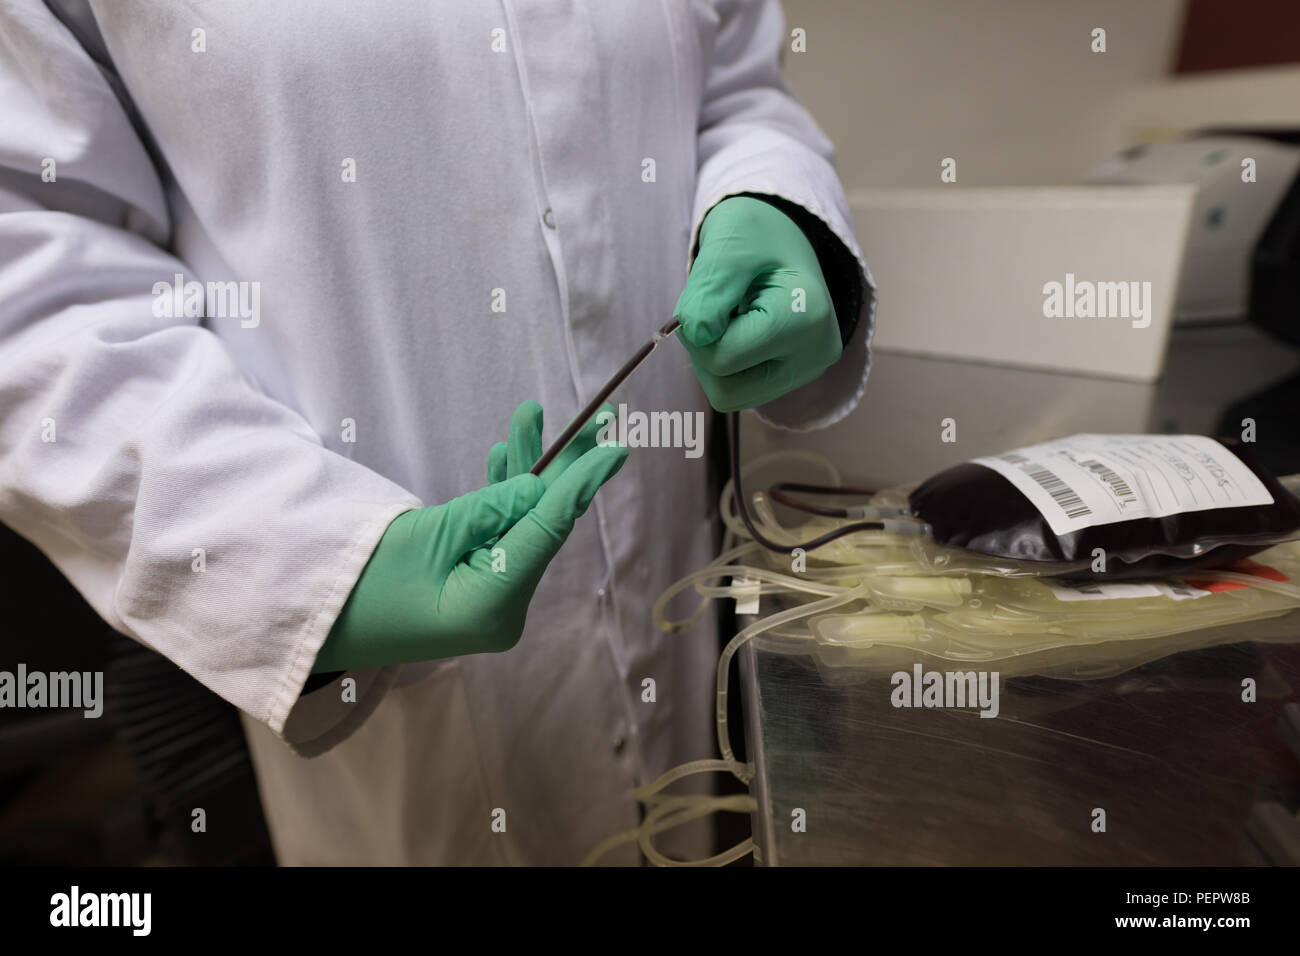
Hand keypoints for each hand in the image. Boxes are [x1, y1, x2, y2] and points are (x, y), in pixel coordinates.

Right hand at [313, 401, 625, 671]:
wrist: (316, 619)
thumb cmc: (361, 581)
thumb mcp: (428, 536)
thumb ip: (489, 510)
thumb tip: (540, 487)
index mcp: (495, 605)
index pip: (548, 531)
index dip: (582, 484)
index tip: (615, 448)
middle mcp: (504, 606)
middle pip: (544, 524)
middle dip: (561, 466)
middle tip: (593, 418)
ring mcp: (492, 598)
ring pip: (522, 522)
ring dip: (525, 469)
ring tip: (530, 416)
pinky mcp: (476, 586)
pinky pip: (502, 535)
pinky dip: (503, 495)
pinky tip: (507, 455)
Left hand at [674, 195, 840, 411]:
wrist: (781, 233)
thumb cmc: (756, 232)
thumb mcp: (730, 242)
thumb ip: (710, 289)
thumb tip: (695, 336)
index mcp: (807, 317)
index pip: (723, 358)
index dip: (697, 331)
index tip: (707, 294)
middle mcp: (815, 355)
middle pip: (727, 389)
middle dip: (705, 350)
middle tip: (716, 306)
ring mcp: (807, 371)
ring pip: (731, 396)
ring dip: (713, 359)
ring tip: (730, 317)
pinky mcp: (794, 378)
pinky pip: (741, 391)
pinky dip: (727, 364)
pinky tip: (740, 331)